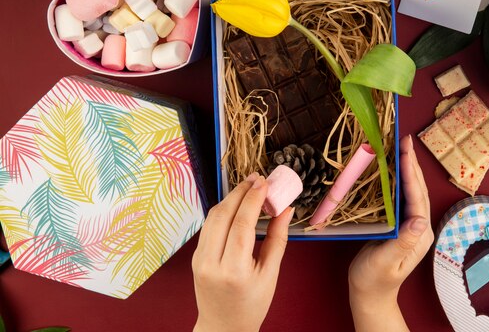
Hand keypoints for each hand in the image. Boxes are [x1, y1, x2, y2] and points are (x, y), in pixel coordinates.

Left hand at [192, 173, 294, 331]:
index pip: (241, 225)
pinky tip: (236, 204)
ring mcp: (200, 259)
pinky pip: (208, 226)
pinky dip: (222, 210)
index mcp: (234, 271)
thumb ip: (277, 240)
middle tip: (257, 179)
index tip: (264, 183)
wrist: (223, 327)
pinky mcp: (196, 257)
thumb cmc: (251, 305)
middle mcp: (212, 263)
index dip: (253, 200)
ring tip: (248, 187)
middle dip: (240, 192)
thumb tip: (285, 210)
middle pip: (223, 215)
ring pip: (212, 217)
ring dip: (230, 198)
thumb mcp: (271, 275)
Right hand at [348, 135, 433, 331]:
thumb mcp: (386, 261)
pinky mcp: (399, 224)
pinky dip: (397, 180)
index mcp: (419, 234)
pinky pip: (400, 197)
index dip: (411, 173)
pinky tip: (390, 169)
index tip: (405, 151)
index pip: (417, 198)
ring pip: (411, 191)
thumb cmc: (374, 280)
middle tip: (404, 140)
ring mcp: (410, 225)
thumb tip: (419, 219)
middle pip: (418, 190)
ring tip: (400, 147)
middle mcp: (419, 227)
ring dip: (406, 169)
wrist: (369, 294)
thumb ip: (403, 241)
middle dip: (412, 164)